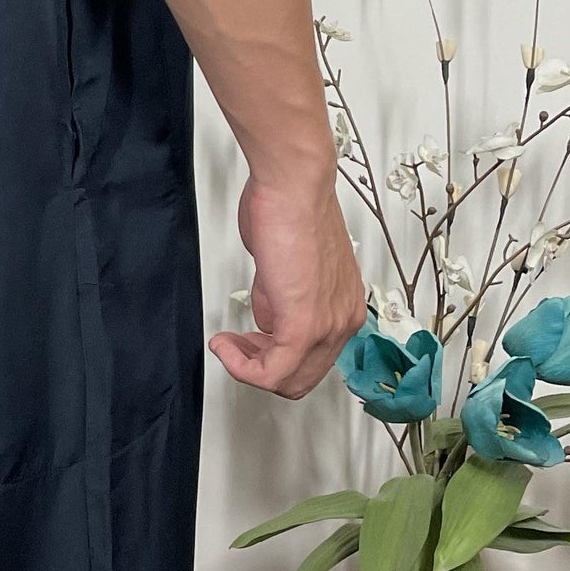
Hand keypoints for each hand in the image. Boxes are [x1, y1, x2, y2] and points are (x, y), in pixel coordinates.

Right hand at [209, 172, 364, 399]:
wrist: (292, 189)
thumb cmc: (289, 211)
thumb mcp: (287, 268)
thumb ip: (280, 299)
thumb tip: (267, 317)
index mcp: (345, 307)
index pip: (313, 359)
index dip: (273, 356)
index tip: (247, 339)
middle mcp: (344, 321)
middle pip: (302, 378)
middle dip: (259, 367)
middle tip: (235, 344)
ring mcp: (327, 327)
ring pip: (288, 380)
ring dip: (248, 367)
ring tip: (227, 342)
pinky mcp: (303, 327)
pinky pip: (271, 371)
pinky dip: (241, 366)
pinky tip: (224, 344)